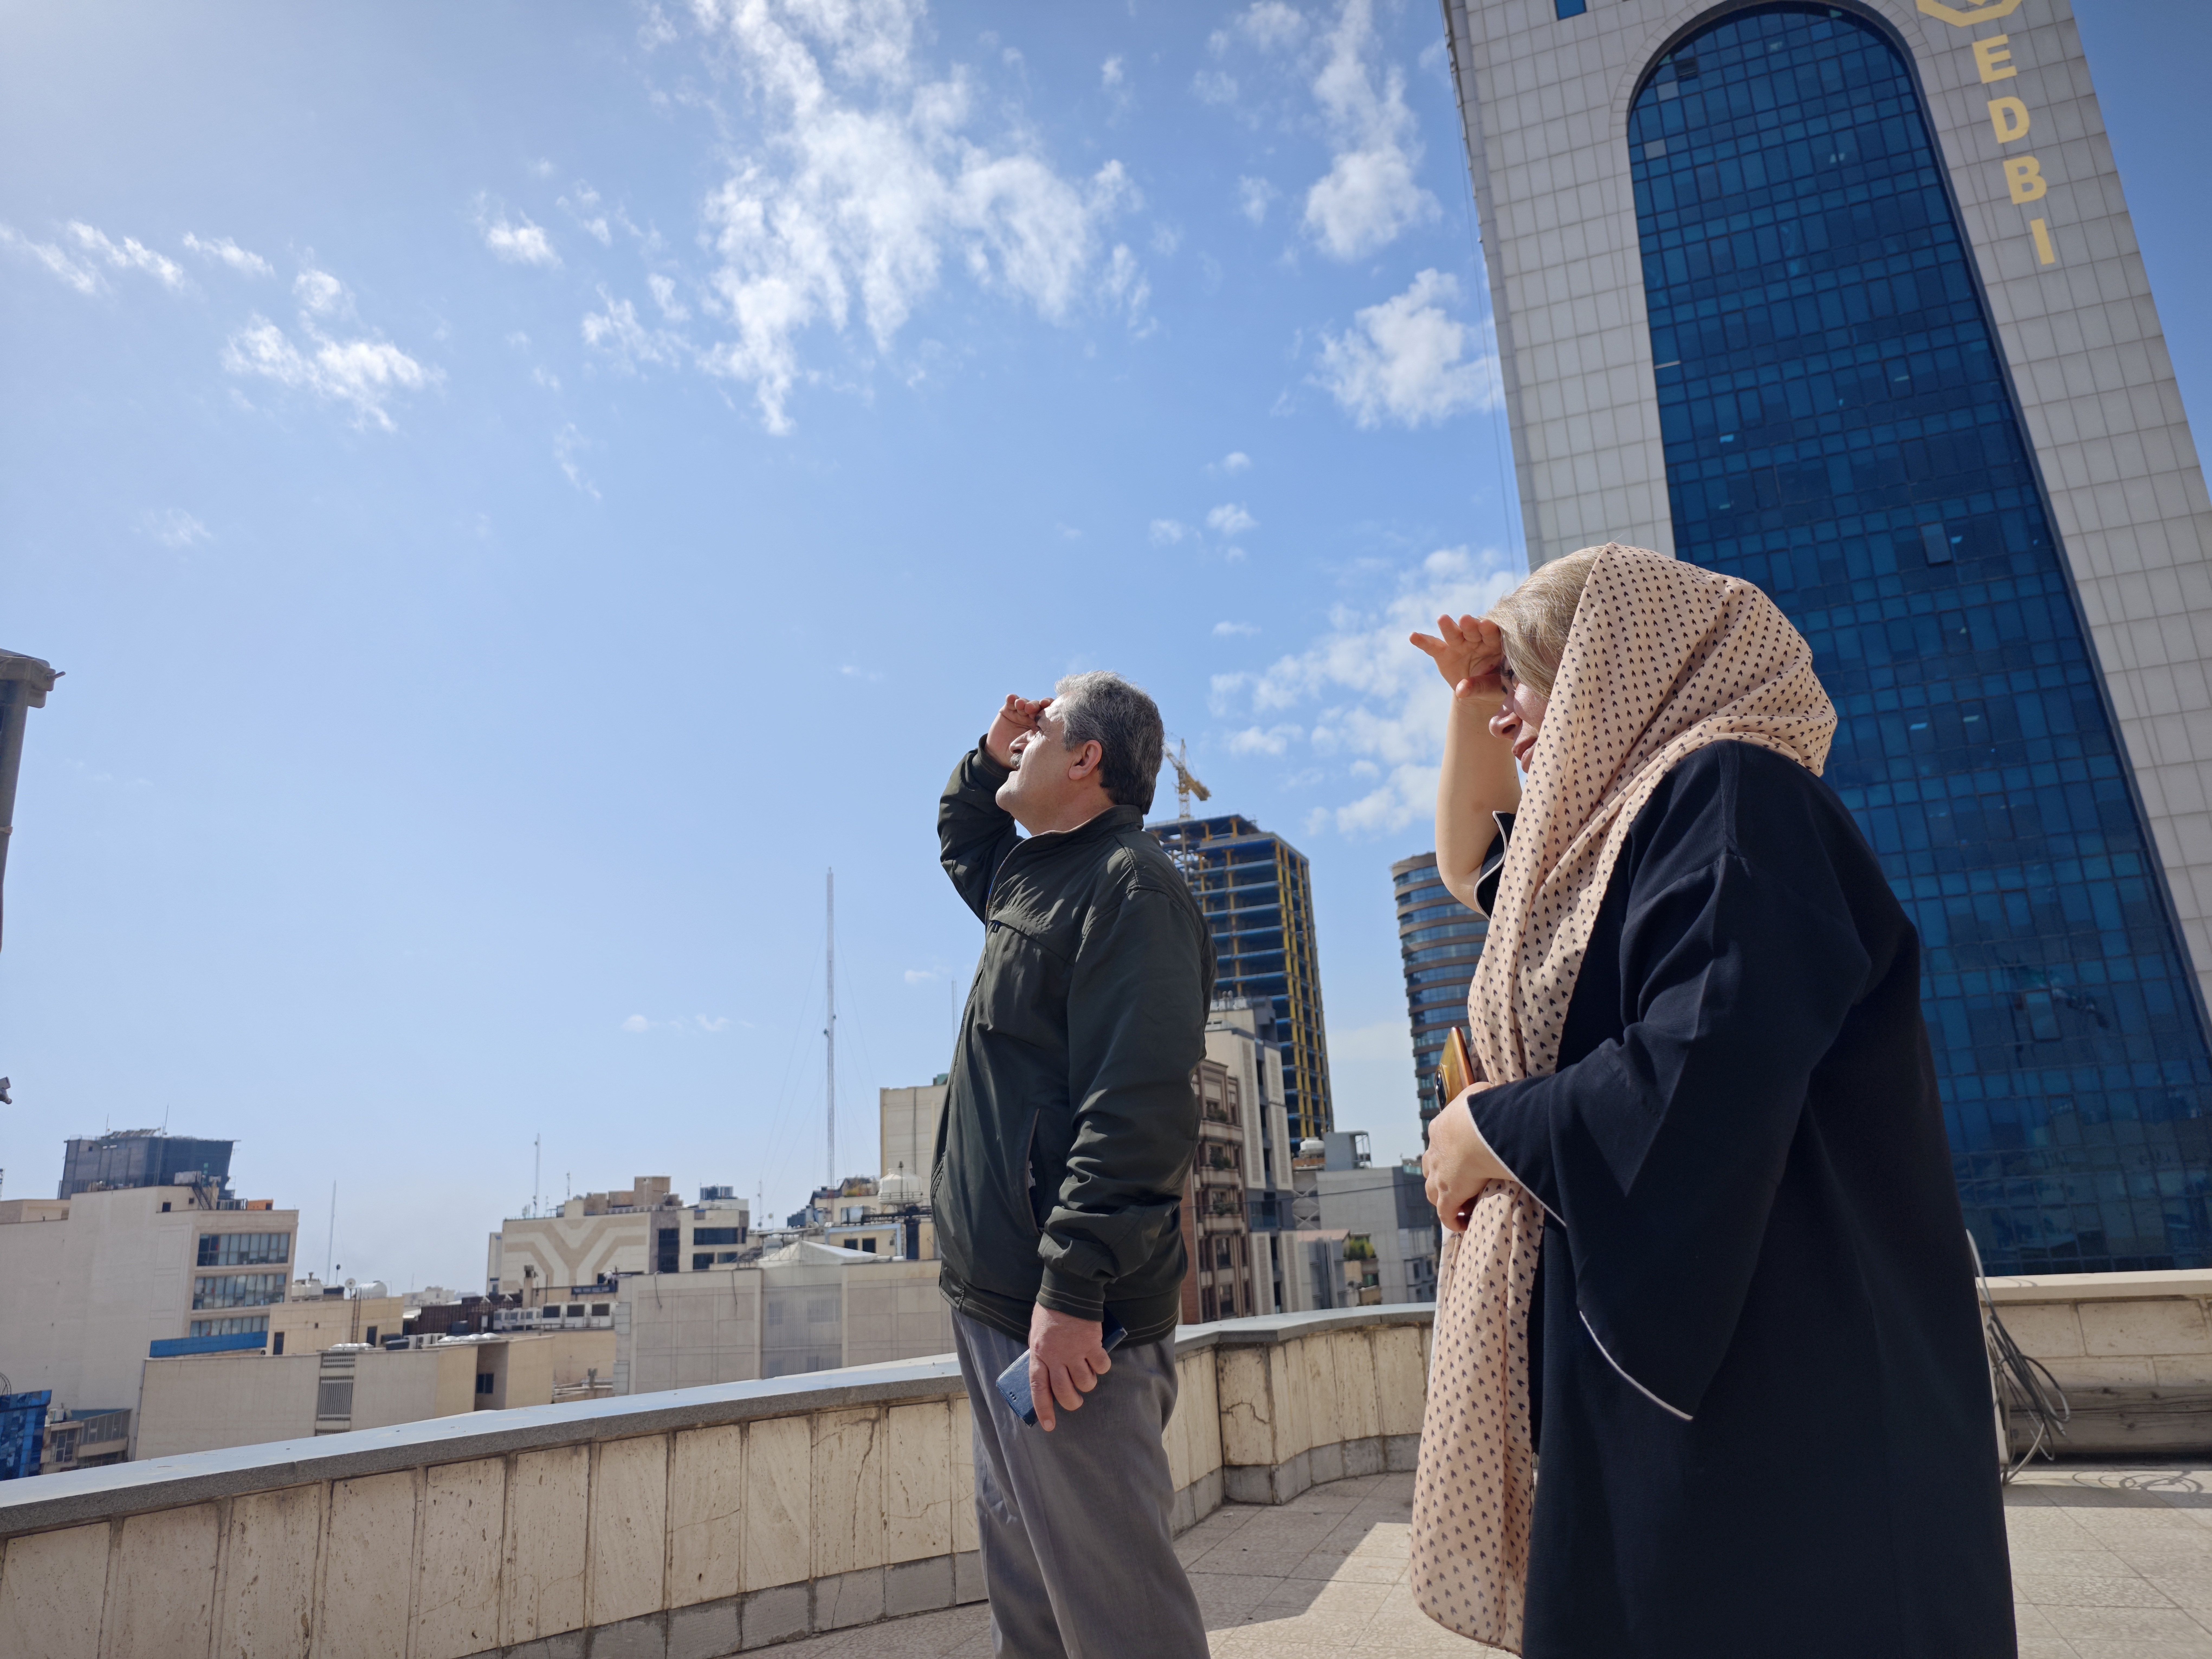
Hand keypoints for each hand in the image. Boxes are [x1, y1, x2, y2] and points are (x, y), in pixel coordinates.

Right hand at [986, 694, 1050, 768]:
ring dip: (1023, 702)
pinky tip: (1011, 699)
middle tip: (1030, 708)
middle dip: (1034, 705)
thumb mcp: (1028, 752)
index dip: (1048, 708)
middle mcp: (1031, 717)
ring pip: (1024, 702)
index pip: (1048, 714)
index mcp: (1041, 725)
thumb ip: (1035, 747)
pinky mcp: (1008, 710)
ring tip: (1020, 705)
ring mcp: (1020, 712)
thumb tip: (1041, 745)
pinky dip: (1011, 699)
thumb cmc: (1019, 754)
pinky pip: (1010, 702)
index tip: (1047, 706)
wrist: (1000, 755)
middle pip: (1036, 706)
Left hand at [1026, 1303, 1110, 1431]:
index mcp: (1039, 1354)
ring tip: (1087, 1372)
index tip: (1049, 1425)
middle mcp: (1056, 1357)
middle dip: (1072, 1402)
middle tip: (1075, 1400)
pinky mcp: (1092, 1344)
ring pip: (1085, 1383)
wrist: (1068, 1290)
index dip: (1044, 1409)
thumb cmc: (1050, 1312)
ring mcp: (1074, 1351)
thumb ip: (1042, 1355)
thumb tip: (1049, 1373)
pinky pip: (1101, 1367)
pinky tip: (1099, 1358)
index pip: (1039, 1388)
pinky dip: (1102, 1366)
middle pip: (1065, 1392)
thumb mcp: (1037, 1335)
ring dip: (1088, 1382)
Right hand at [1409, 615, 1506, 702]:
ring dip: (1448, 626)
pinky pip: (1432, 645)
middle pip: (1472, 630)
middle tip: (1465, 619)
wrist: (1477, 691)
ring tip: (1442, 619)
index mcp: (1494, 645)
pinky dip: (1423, 641)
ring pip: (1453, 633)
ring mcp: (1458, 644)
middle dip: (1469, 624)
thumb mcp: (1491, 688)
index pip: (1492, 635)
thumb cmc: (1492, 686)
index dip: (1488, 630)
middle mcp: (1476, 640)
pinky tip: (1413, 636)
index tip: (1486, 625)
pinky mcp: (1442, 651)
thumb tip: (1460, 691)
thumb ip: (1479, 686)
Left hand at [1423, 1085, 1513, 1232]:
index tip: (1464, 1161)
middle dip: (1440, 1175)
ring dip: (1442, 1197)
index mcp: (1441, 1129)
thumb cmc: (1482, 1110)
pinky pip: (1445, 1213)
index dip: (1449, 1153)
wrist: (1478, 1130)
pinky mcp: (1448, 1195)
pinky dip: (1452, 1219)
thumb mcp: (1479, 1094)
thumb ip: (1481, 1094)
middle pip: (1431, 1167)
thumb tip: (1488, 1092)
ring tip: (1459, 1204)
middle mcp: (1435, 1153)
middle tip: (1459, 1181)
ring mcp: (1440, 1176)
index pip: (1440, 1143)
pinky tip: (1462, 1224)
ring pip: (1432, 1191)